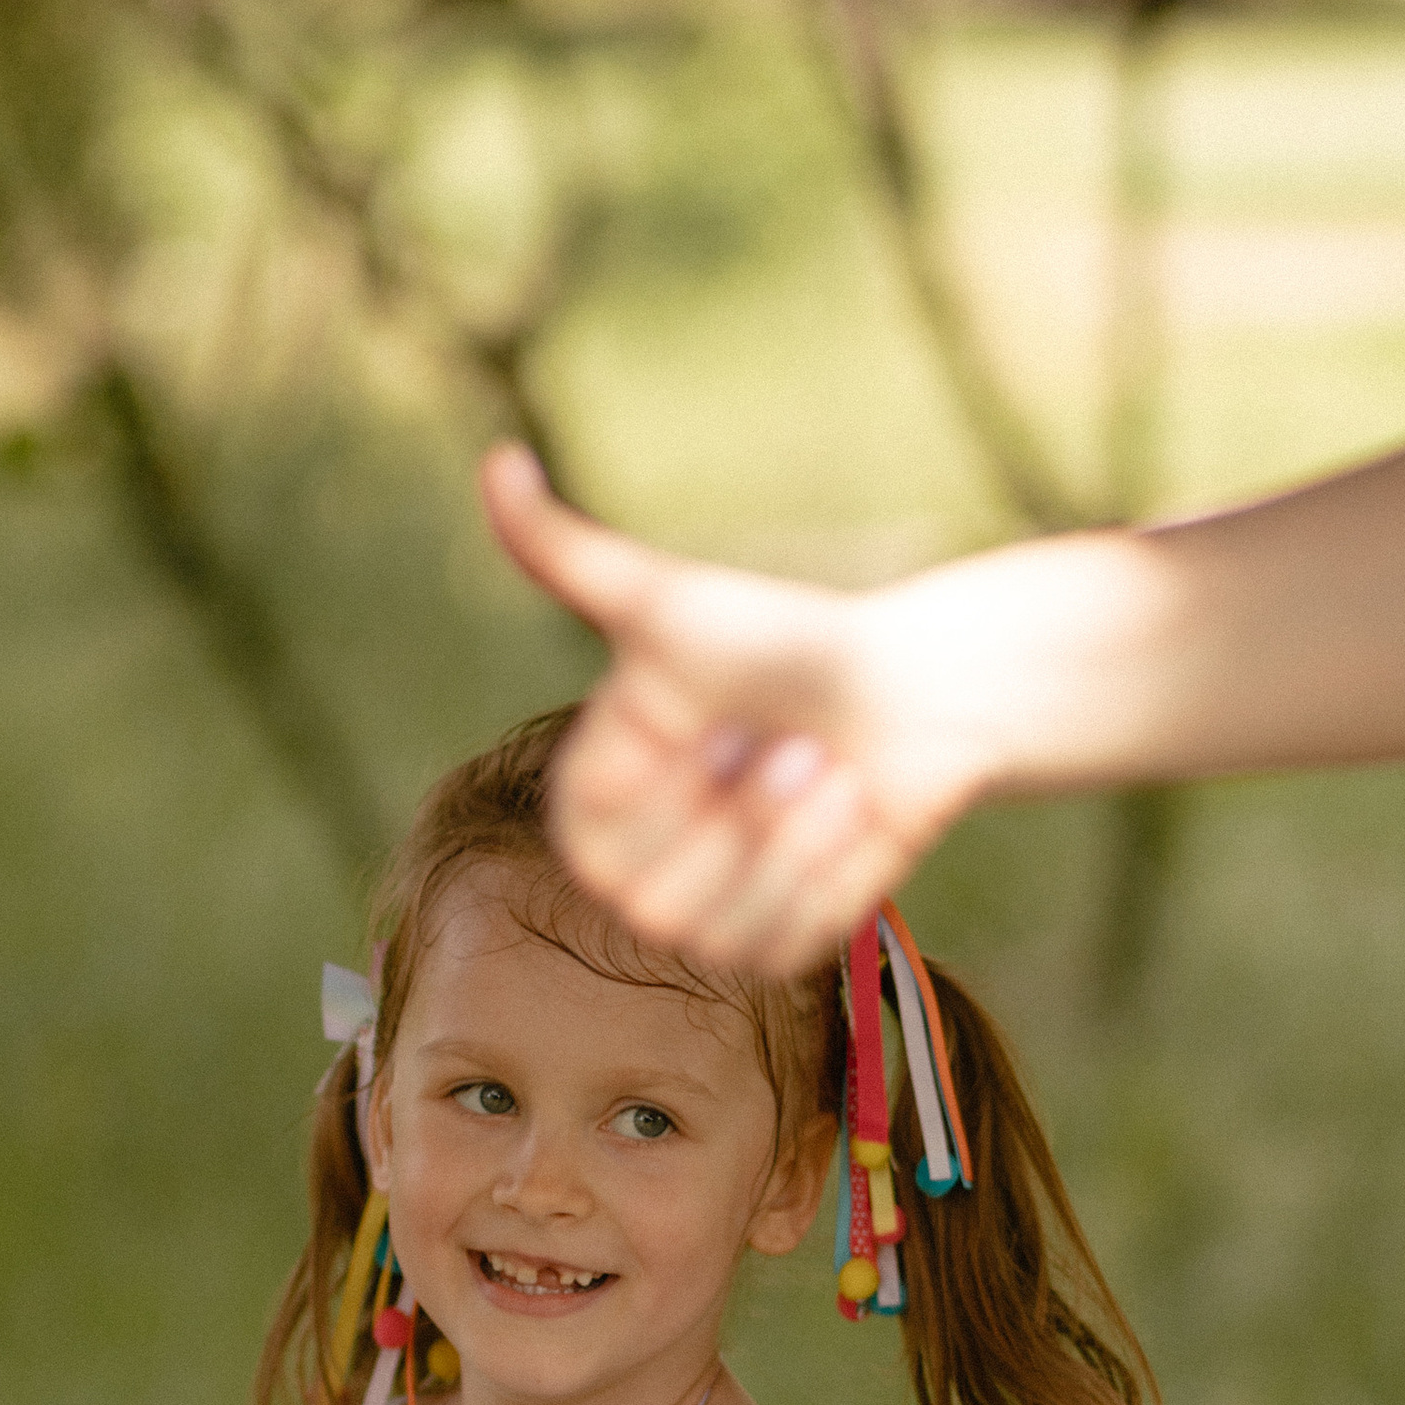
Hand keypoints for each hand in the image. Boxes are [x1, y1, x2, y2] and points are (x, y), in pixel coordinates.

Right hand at [480, 447, 994, 969]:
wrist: (908, 691)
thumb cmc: (781, 641)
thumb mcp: (669, 601)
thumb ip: (567, 553)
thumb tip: (495, 459)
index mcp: (595, 800)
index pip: (594, 837)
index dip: (664, 782)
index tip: (712, 719)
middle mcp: (639, 869)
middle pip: (657, 900)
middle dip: (742, 814)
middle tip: (792, 741)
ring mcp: (709, 917)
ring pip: (726, 926)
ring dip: (796, 838)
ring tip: (829, 768)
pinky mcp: (782, 945)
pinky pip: (790, 937)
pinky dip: (836, 868)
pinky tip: (859, 809)